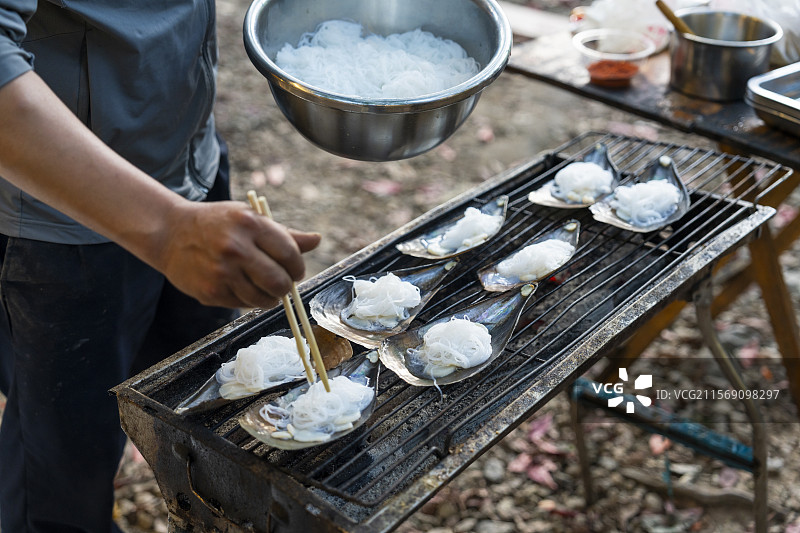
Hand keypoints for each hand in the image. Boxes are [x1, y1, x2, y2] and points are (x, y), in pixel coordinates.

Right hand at [157, 200, 320, 307]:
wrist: (170, 233)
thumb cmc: (217, 224)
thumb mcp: (250, 218)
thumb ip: (284, 234)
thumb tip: (317, 240)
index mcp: (249, 224)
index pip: (290, 253)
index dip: (298, 267)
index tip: (295, 270)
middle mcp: (235, 248)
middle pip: (280, 282)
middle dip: (286, 287)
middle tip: (282, 282)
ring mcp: (222, 272)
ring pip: (264, 300)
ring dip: (270, 298)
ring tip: (264, 287)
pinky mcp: (211, 292)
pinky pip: (243, 305)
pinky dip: (248, 300)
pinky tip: (241, 287)